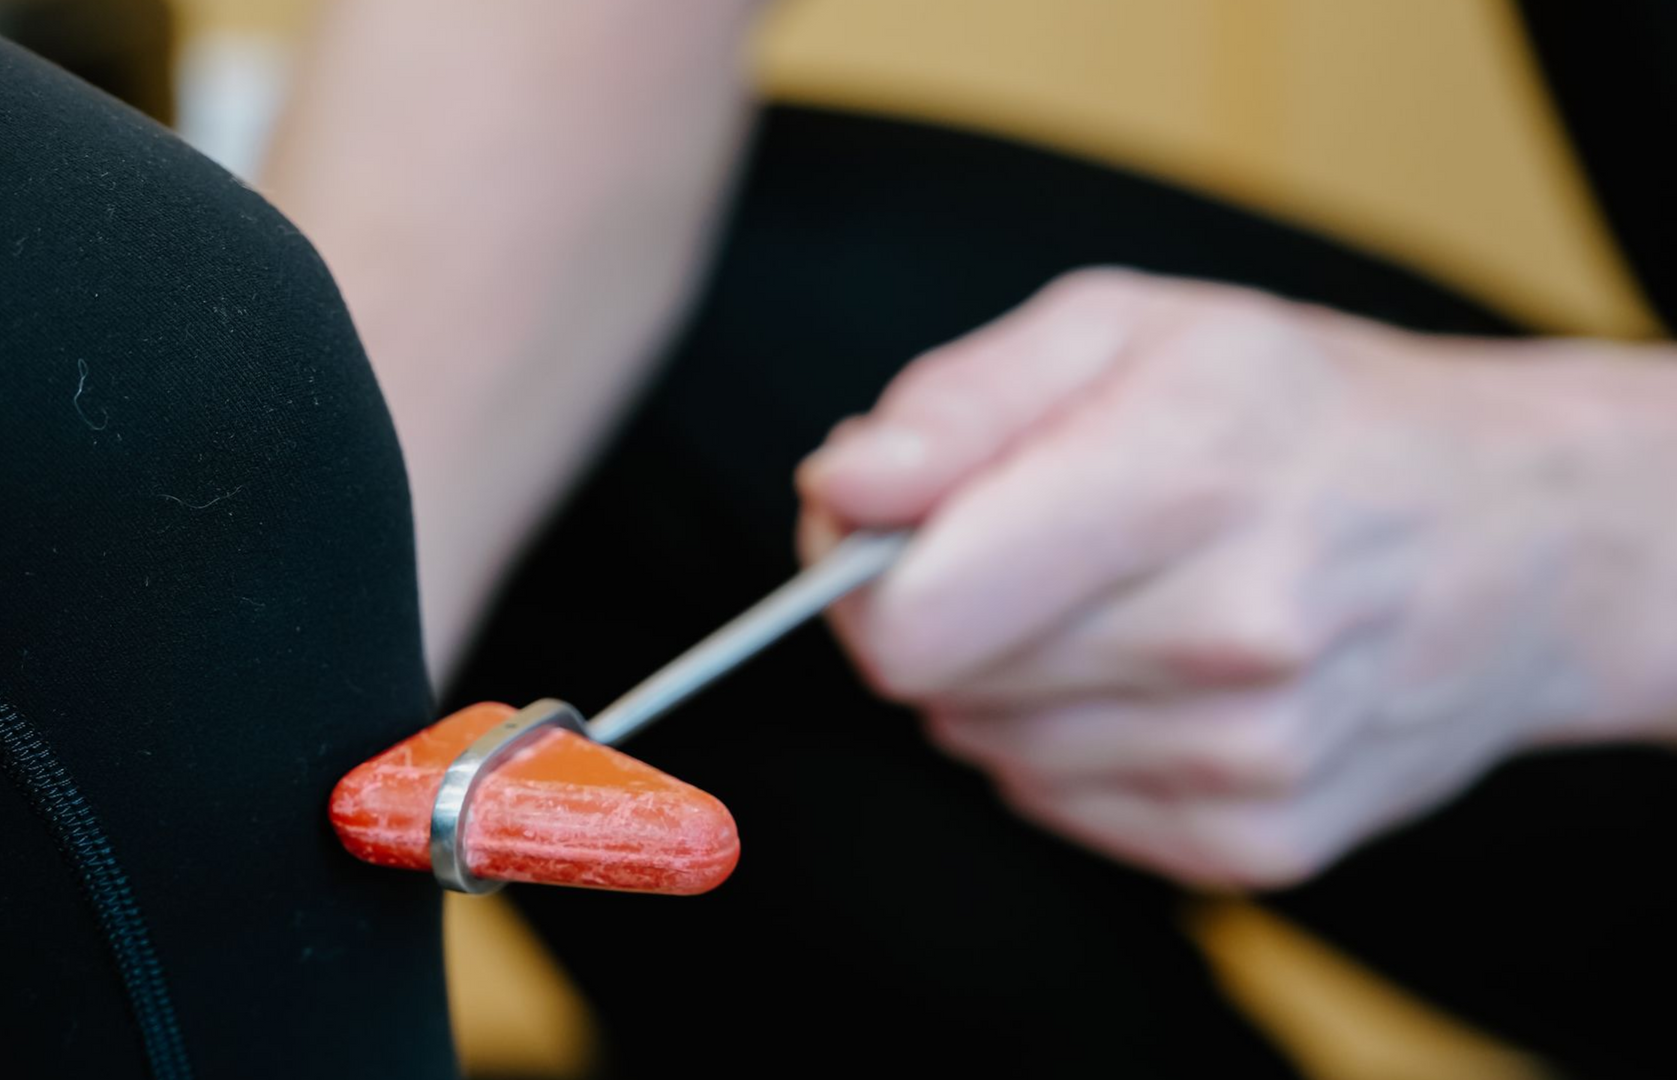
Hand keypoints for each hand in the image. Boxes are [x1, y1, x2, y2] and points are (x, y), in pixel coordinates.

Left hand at [798, 268, 1676, 888]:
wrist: (1520, 538)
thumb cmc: (1298, 411)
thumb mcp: (1128, 330)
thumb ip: (958, 403)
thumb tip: (839, 491)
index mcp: (1181, 474)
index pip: (909, 615)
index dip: (858, 572)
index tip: (891, 525)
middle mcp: (1228, 631)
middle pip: (933, 684)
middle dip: (943, 609)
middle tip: (1035, 544)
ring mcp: (1252, 754)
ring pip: (986, 748)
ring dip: (1008, 679)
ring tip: (1116, 600)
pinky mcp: (1261, 840)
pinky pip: (1059, 804)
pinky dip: (1072, 741)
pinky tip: (1158, 673)